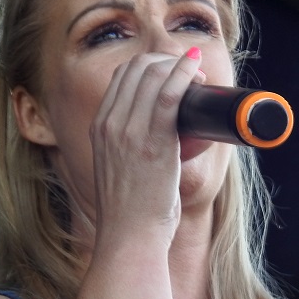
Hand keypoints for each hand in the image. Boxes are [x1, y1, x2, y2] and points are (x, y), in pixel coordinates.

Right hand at [89, 47, 203, 244]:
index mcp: (99, 128)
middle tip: (191, 72)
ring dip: (180, 66)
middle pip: (137, 68)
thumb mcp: (118, 172)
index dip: (152, 65)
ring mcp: (129, 131)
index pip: (122, 76)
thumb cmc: (131, 213)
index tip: (173, 72)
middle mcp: (109, 124)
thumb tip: (164, 141)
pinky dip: (184, 75)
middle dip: (167, 60)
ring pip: (153, 75)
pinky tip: (197, 70)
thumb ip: (130, 151)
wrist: (129, 238)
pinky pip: (169, 95)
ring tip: (199, 75)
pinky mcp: (154, 142)